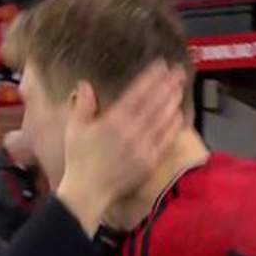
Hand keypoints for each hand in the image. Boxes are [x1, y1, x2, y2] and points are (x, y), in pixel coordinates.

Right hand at [57, 61, 184, 235]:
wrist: (89, 190)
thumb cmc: (80, 158)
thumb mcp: (75, 129)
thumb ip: (82, 105)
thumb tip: (86, 83)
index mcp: (113, 121)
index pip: (137, 94)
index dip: (150, 78)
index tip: (160, 65)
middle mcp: (132, 132)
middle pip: (154, 104)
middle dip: (167, 85)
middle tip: (178, 71)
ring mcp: (144, 147)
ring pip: (163, 119)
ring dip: (173, 101)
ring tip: (180, 87)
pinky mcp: (150, 160)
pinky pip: (166, 140)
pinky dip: (174, 125)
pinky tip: (179, 115)